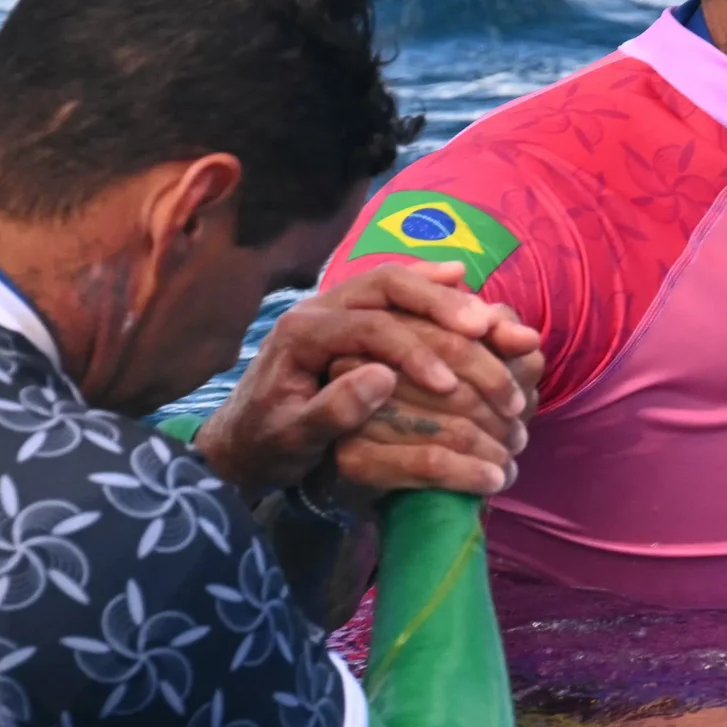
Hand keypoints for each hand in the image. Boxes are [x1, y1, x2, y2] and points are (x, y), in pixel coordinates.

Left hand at [193, 261, 544, 500]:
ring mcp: (333, 306)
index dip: (414, 351)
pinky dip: (428, 286)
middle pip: (386, 286)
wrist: (239, 438)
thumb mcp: (291, 438)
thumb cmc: (267, 444)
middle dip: (440, 305)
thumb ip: (331, 410)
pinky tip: (462, 283)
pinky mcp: (348, 315)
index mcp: (302, 334)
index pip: (368, 327)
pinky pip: (393, 290)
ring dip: (442, 294)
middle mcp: (318, 308)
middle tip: (485, 329)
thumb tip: (382, 378)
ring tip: (488, 315)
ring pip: (394, 282)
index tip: (449, 384)